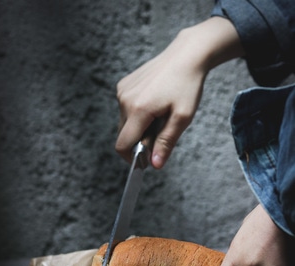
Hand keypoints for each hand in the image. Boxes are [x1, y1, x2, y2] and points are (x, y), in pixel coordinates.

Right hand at [116, 17, 243, 168]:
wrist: (186, 55)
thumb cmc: (187, 85)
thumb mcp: (182, 118)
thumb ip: (166, 142)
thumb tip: (155, 165)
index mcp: (138, 110)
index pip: (123, 145)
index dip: (132, 158)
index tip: (145, 161)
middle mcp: (125, 100)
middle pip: (123, 135)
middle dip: (139, 141)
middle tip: (160, 133)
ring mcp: (122, 91)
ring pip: (124, 123)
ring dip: (139, 127)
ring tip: (159, 115)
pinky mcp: (123, 85)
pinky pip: (125, 109)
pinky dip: (137, 114)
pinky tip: (154, 104)